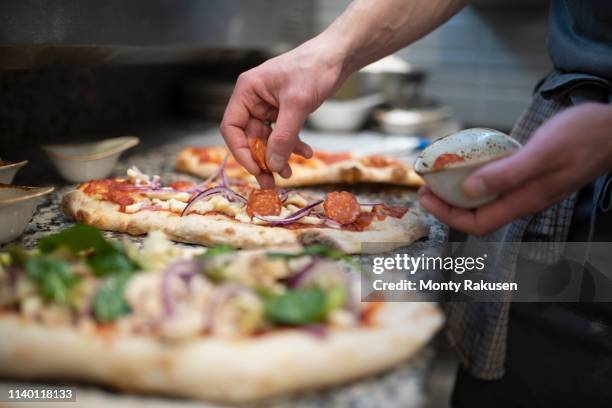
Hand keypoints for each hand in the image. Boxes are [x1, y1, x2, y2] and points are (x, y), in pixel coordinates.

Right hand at [220, 36, 346, 187]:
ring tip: (289, 173)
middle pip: (249, 137)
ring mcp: (269, 105)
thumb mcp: (297, 105)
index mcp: (248, 91)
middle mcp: (254, 99)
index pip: (232, 127)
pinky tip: (306, 153)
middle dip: (261, 160)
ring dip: (278, 156)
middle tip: (270, 182)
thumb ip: (283, 137)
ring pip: (267, 139)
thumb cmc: (314, 69)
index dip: (241, 151)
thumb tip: (272, 165)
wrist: (337, 57)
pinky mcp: (284, 110)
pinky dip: (292, 145)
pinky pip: (282, 134)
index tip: (256, 169)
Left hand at [419, 103, 611, 234]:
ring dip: (460, 192)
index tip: (426, 197)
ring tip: (441, 176)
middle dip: (448, 205)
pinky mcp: (533, 175)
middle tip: (426, 186)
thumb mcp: (542, 153)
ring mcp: (529, 188)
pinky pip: (498, 184)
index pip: (477, 224)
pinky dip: (477, 179)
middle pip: (478, 215)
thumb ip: (507, 174)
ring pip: (487, 200)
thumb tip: (469, 191)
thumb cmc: (584, 137)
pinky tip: (470, 163)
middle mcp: (525, 199)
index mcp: (525, 200)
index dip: (447, 215)